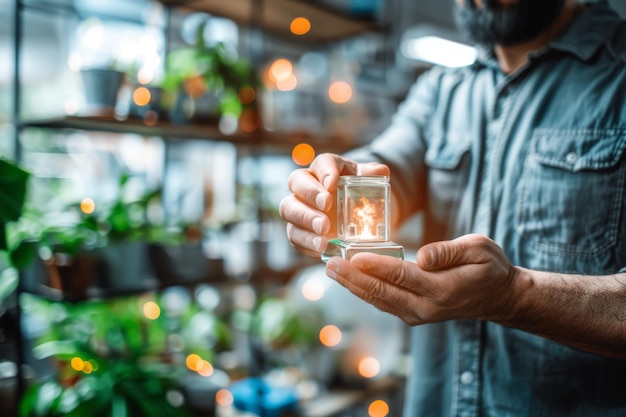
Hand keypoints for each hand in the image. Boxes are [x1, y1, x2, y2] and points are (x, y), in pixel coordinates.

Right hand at [279, 153, 389, 257]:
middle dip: (310, 194)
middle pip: (296, 182)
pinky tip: (319, 247)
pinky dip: (306, 243)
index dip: (325, 172)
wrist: (359, 215)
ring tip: (322, 232)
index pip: (321, 163)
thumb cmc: (361, 192)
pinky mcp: (299, 231)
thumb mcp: (370, 181)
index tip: (333, 183)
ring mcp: (300, 209)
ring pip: (289, 210)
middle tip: (326, 206)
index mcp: (326, 168)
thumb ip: (374, 174)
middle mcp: (307, 185)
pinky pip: (295, 236)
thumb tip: (380, 171)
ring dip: (305, 221)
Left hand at [325, 234, 518, 324]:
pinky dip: (364, 291)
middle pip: (382, 292)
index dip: (375, 266)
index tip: (353, 256)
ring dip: (353, 286)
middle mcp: (426, 307)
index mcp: (442, 289)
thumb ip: (450, 252)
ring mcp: (418, 314)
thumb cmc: (489, 268)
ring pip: (378, 300)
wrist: (498, 297)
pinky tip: (349, 280)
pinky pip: (383, 303)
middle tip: (330, 264)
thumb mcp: (479, 250)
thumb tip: (422, 256)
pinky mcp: (413, 314)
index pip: (401, 276)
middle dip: (353, 278)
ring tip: (332, 271)